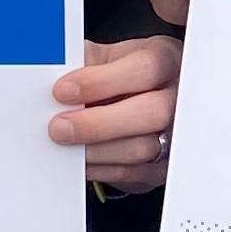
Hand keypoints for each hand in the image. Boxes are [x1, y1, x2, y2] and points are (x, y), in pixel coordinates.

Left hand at [50, 34, 181, 191]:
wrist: (140, 101)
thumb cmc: (123, 76)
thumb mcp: (107, 58)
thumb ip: (84, 62)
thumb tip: (50, 74)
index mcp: (166, 59)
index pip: (145, 69)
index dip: (102, 81)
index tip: (62, 90)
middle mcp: (180, 96)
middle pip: (153, 112)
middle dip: (99, 123)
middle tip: (58, 127)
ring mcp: (177, 134)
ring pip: (144, 148)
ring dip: (96, 150)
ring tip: (64, 145)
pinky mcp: (165, 166)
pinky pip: (134, 173)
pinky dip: (100, 168)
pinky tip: (78, 159)